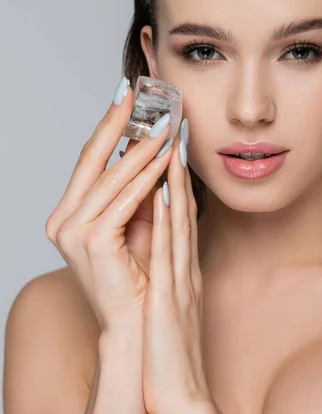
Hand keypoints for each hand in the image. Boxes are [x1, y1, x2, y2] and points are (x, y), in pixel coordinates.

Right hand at [45, 76, 175, 331]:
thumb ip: (136, 185)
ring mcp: (73, 231)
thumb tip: (149, 144)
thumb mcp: (134, 218)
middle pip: (93, 159)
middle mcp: (63, 219)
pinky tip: (166, 158)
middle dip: (118, 123)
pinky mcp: (93, 241)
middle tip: (137, 93)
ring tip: (164, 124)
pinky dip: (148, 177)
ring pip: (112, 177)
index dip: (108, 125)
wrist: (136, 321)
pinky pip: (126, 199)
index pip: (89, 159)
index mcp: (69, 212)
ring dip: (141, 148)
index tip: (125, 96)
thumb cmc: (137, 271)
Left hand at [142, 131, 219, 413]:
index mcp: (182, 268)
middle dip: (177, 168)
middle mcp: (185, 267)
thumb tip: (157, 238)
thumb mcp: (169, 297)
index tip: (169, 146)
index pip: (178, 216)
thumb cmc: (170, 347)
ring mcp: (180, 279)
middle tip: (173, 131)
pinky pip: (168, 249)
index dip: (175, 178)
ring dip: (175, 181)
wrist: (180, 391)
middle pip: (183, 209)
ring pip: (179, 221)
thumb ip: (167, 267)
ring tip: (169, 145)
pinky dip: (167, 217)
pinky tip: (162, 192)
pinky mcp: (170, 296)